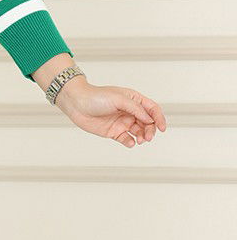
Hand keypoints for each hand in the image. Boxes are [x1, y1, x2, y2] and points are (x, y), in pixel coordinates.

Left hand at [53, 78, 167, 147]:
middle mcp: (129, 111)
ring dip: (142, 137)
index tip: (162, 128)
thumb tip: (150, 119)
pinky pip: (126, 139)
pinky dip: (131, 142)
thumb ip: (135, 109)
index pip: (152, 109)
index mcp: (133, 100)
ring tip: (140, 140)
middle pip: (147, 123)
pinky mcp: (113, 132)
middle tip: (148, 137)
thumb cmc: (96, 97)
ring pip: (138, 132)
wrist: (77, 104)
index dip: (159, 118)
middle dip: (150, 130)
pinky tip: (131, 142)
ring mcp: (122, 122)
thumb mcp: (119, 99)